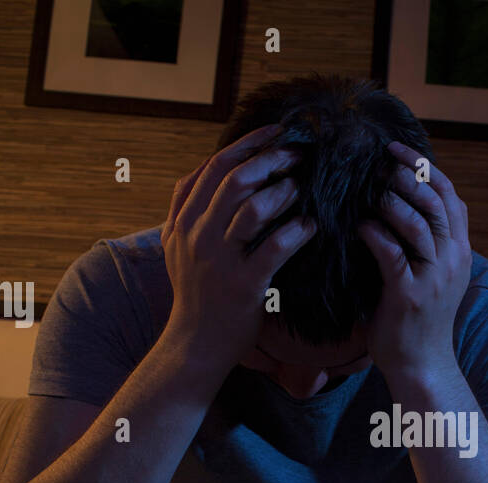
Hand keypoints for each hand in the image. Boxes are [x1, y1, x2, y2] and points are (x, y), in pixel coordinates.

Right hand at [160, 124, 316, 365]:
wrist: (194, 345)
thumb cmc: (196, 295)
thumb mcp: (177, 247)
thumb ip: (188, 209)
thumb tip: (211, 170)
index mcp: (183, 220)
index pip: (214, 166)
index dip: (247, 143)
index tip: (276, 132)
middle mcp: (197, 234)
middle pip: (235, 178)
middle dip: (271, 159)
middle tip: (299, 154)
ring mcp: (219, 259)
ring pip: (253, 208)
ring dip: (284, 191)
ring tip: (303, 189)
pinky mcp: (243, 284)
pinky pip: (275, 248)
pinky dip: (297, 232)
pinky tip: (310, 227)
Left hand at [357, 142, 471, 385]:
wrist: (422, 365)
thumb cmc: (418, 319)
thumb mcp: (432, 275)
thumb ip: (424, 243)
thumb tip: (394, 203)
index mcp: (459, 251)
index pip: (450, 196)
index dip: (426, 168)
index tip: (398, 150)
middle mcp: (452, 260)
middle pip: (436, 202)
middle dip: (407, 175)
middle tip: (378, 162)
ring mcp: (434, 278)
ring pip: (418, 223)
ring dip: (390, 201)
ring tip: (368, 190)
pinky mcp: (410, 295)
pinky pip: (391, 253)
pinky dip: (375, 233)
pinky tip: (359, 225)